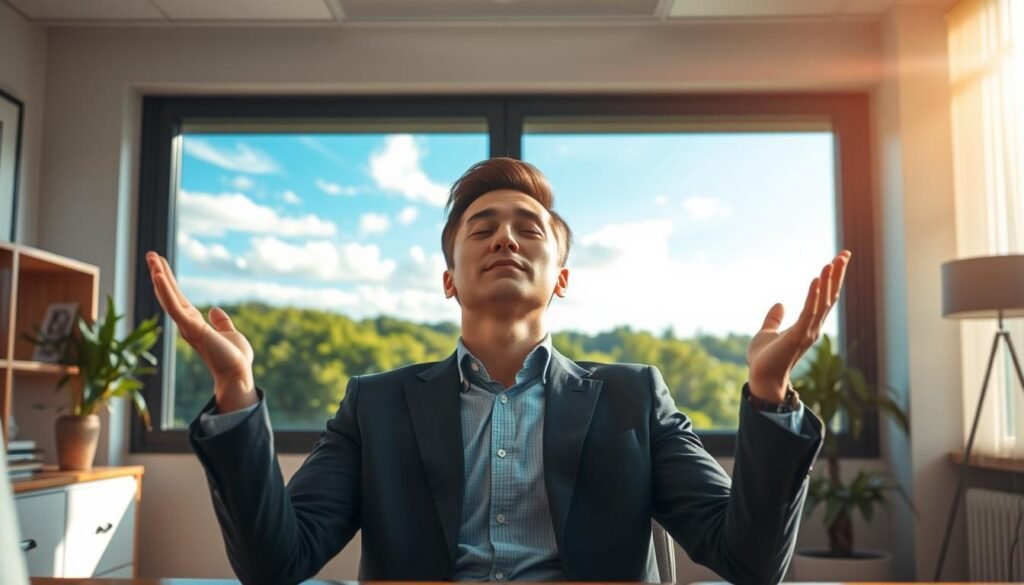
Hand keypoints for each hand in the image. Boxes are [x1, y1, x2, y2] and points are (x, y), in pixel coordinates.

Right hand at [146, 251, 256, 412]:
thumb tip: (214, 309)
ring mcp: (187, 325)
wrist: (238, 373)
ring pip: (168, 296)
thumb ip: (221, 322)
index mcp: (194, 323)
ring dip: (159, 276)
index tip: (161, 264)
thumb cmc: (234, 358)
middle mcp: (186, 323)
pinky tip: (159, 276)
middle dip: (160, 273)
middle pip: (169, 293)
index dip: (169, 281)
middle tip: (150, 253)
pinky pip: (174, 306)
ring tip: (151, 257)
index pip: (178, 297)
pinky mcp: (191, 328)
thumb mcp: (230, 333)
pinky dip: (165, 291)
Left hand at [745, 250, 851, 401]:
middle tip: (844, 254)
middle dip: (837, 275)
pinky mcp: (798, 337)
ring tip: (832, 262)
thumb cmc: (765, 359)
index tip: (838, 259)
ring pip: (822, 302)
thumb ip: (774, 319)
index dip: (833, 279)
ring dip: (828, 282)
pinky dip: (813, 296)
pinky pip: (808, 312)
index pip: (824, 298)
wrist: (761, 378)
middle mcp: (813, 328)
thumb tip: (780, 304)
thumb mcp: (767, 332)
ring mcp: (808, 332)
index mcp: (808, 325)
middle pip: (829, 297)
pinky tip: (816, 280)